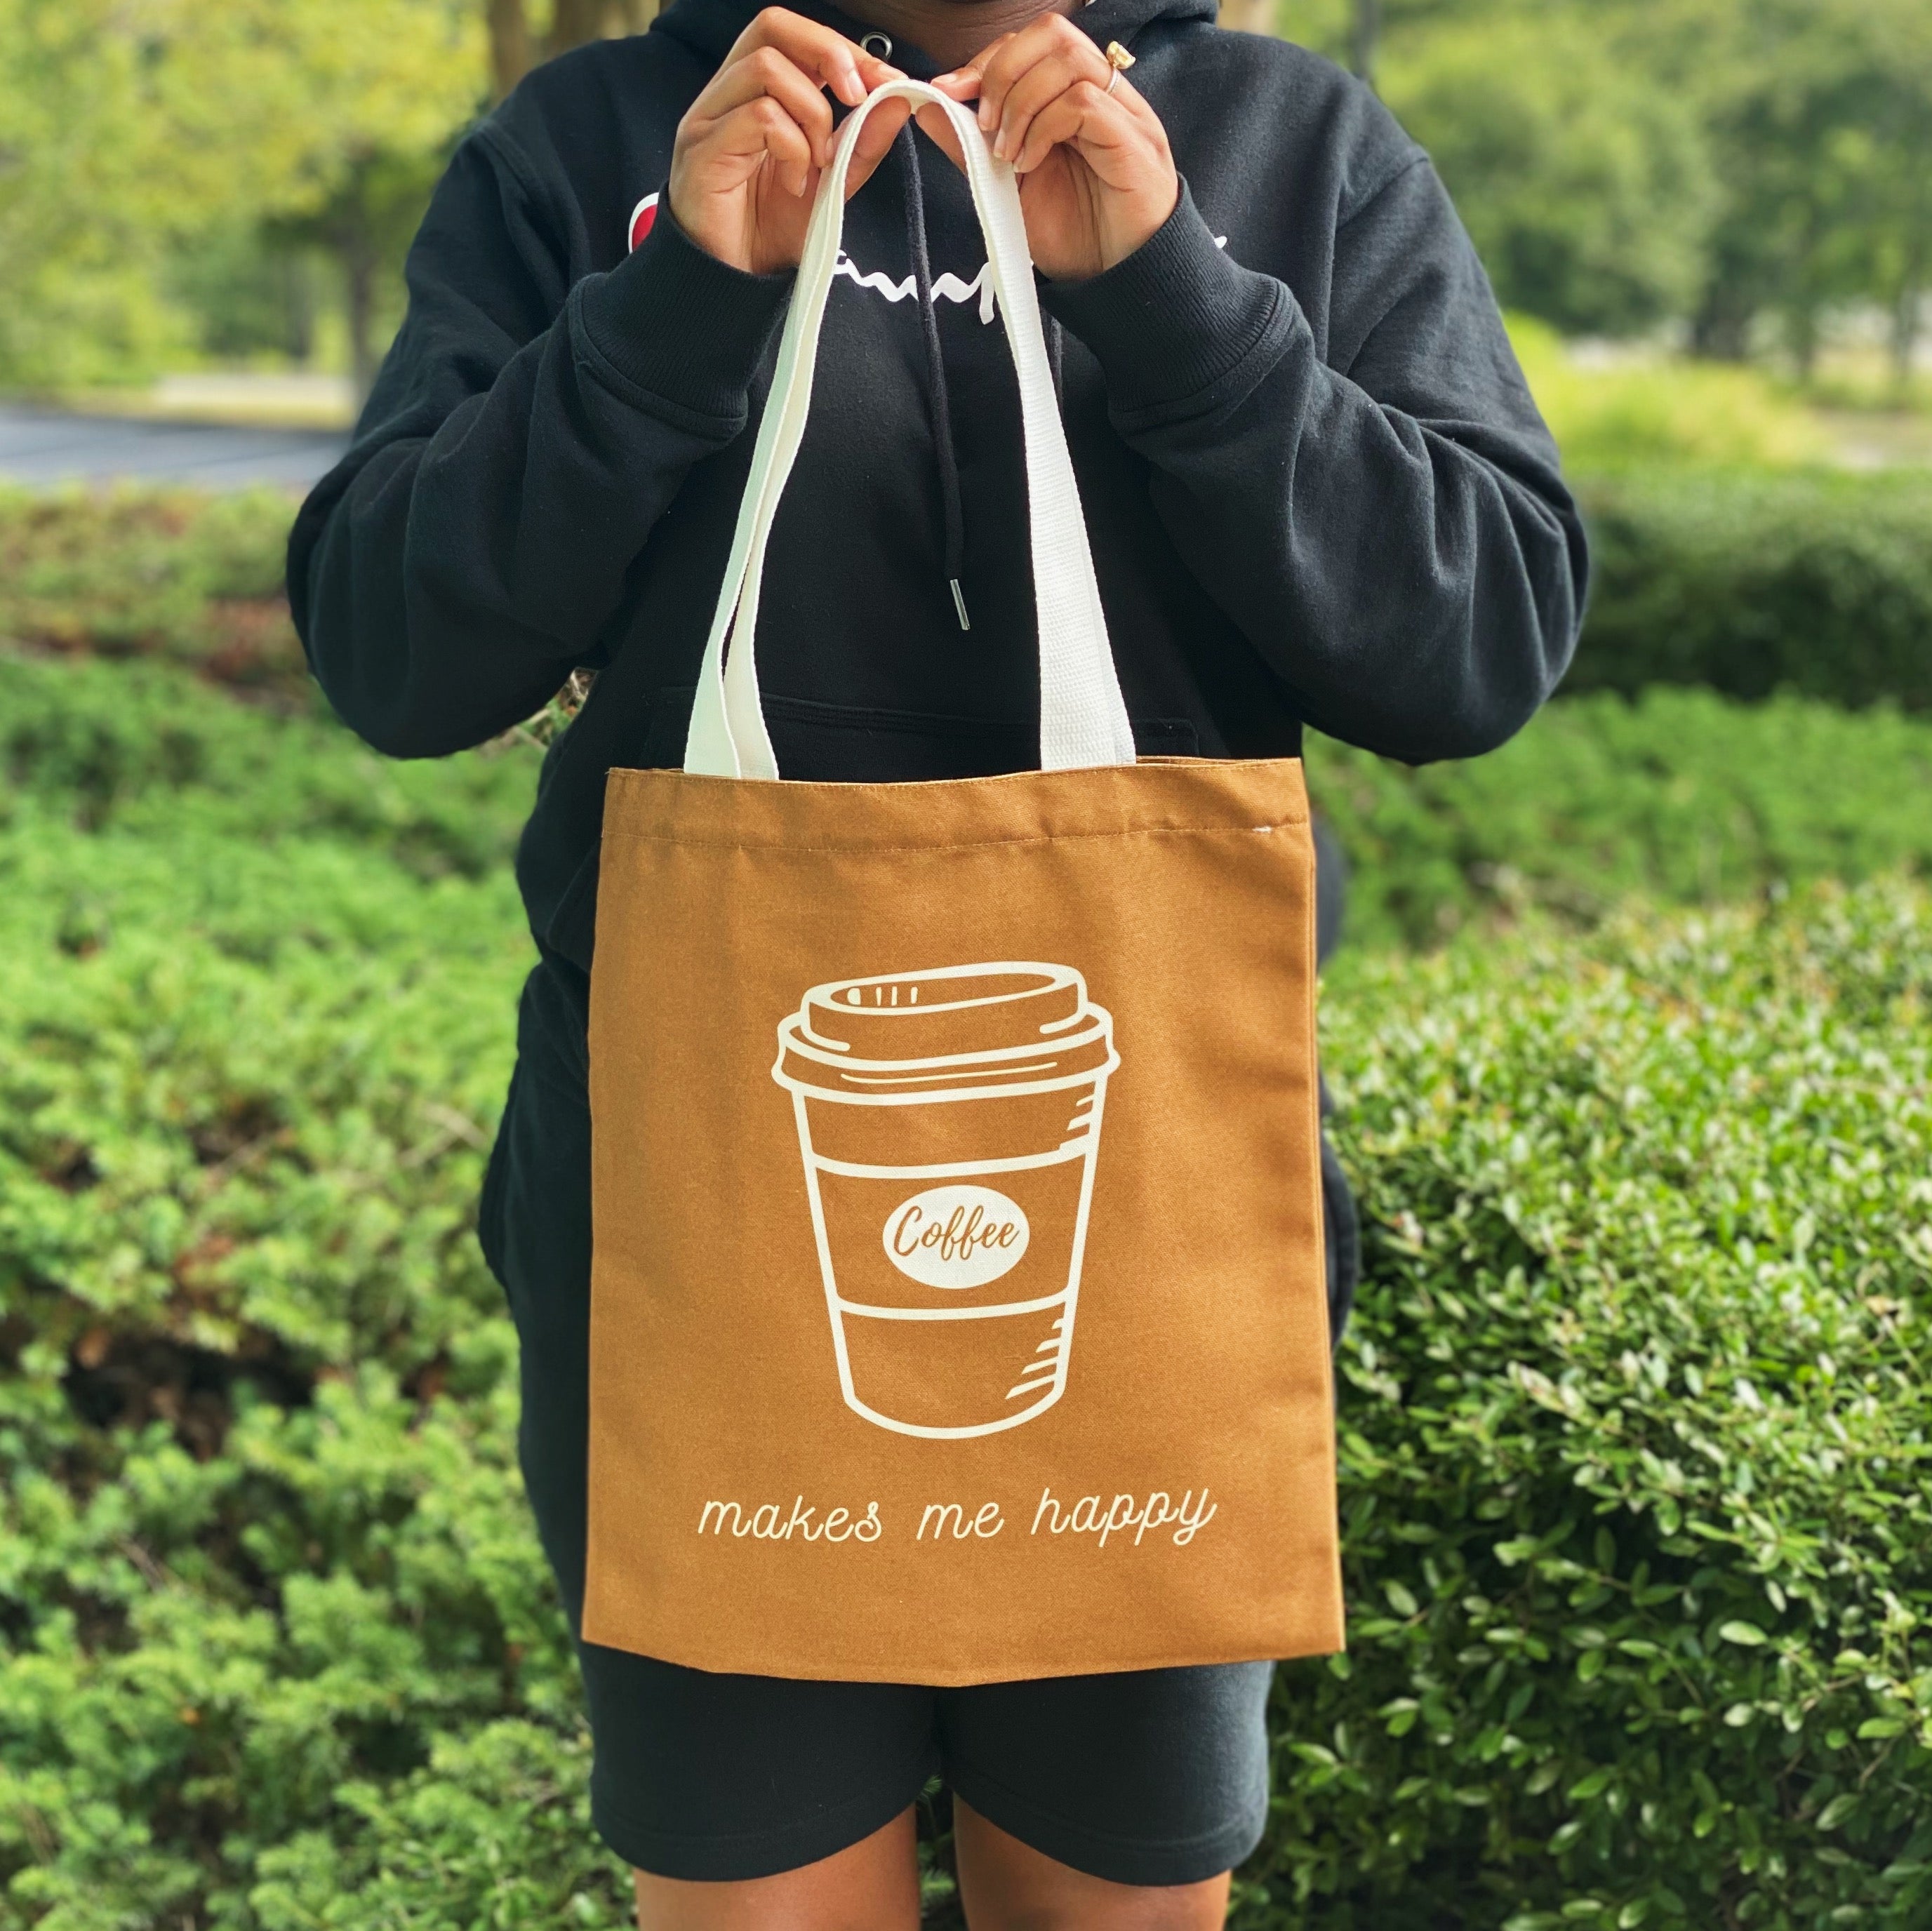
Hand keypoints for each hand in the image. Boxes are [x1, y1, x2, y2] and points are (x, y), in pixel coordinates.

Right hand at [670, 8, 908, 275]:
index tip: (885, 82)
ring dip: (812, 114)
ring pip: (769, 69)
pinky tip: (795, 184)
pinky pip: (760, 117)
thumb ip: (861, 142)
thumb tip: (897, 100)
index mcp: (754, 92)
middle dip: (828, 53)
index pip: (792, 34)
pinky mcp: (703, 148)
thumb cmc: (771, 232)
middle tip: (857, 98)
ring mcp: (709, 118)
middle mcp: (726, 94)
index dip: (842, 47)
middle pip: (772, 26)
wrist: (736, 282)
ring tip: (817, 164)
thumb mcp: (831, 183)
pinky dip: (793, 148)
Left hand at [926, 17, 1178, 280]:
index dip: (989, 60)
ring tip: (1007, 151)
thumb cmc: (1075, 234)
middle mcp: (1103, 93)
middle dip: (1002, 70)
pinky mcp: (1132, 139)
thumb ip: (971, 145)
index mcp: (1075, 95)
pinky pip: (1083, 103)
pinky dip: (1044, 128)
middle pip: (1051, 33)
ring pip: (1067, 60)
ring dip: (1021, 102)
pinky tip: (1030, 164)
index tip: (953, 93)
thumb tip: (929, 107)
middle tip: (984, 123)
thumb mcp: (1008, 185)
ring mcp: (1123, 113)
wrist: (1116, 278)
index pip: (1032, 42)